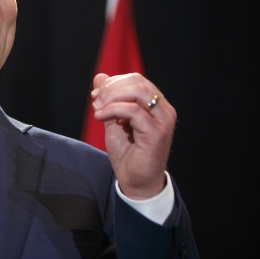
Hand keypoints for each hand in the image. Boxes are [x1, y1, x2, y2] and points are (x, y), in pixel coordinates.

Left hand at [90, 72, 174, 199]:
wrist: (135, 181)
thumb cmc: (127, 153)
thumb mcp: (113, 120)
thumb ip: (109, 100)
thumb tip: (100, 76)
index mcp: (156, 105)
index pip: (136, 80)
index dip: (114, 82)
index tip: (96, 94)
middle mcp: (164, 110)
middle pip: (137, 82)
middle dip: (111, 88)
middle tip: (95, 100)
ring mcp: (163, 120)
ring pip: (137, 92)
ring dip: (112, 97)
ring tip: (97, 109)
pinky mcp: (157, 132)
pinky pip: (133, 111)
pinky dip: (113, 110)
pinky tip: (100, 117)